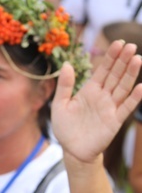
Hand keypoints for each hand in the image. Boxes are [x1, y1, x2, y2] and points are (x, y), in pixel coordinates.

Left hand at [51, 40, 141, 163]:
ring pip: (123, 87)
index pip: (103, 70)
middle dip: (123, 61)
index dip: (111, 57)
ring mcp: (110, 107)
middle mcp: (103, 96)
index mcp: (90, 90)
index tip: (118, 43)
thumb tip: (66, 65)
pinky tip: (141, 87)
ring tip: (138, 59)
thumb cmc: (65, 127)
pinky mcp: (114, 121)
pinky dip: (134, 98)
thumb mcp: (59, 104)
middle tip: (131, 46)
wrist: (72, 150)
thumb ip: (64, 86)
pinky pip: (125, 108)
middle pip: (115, 75)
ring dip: (130, 74)